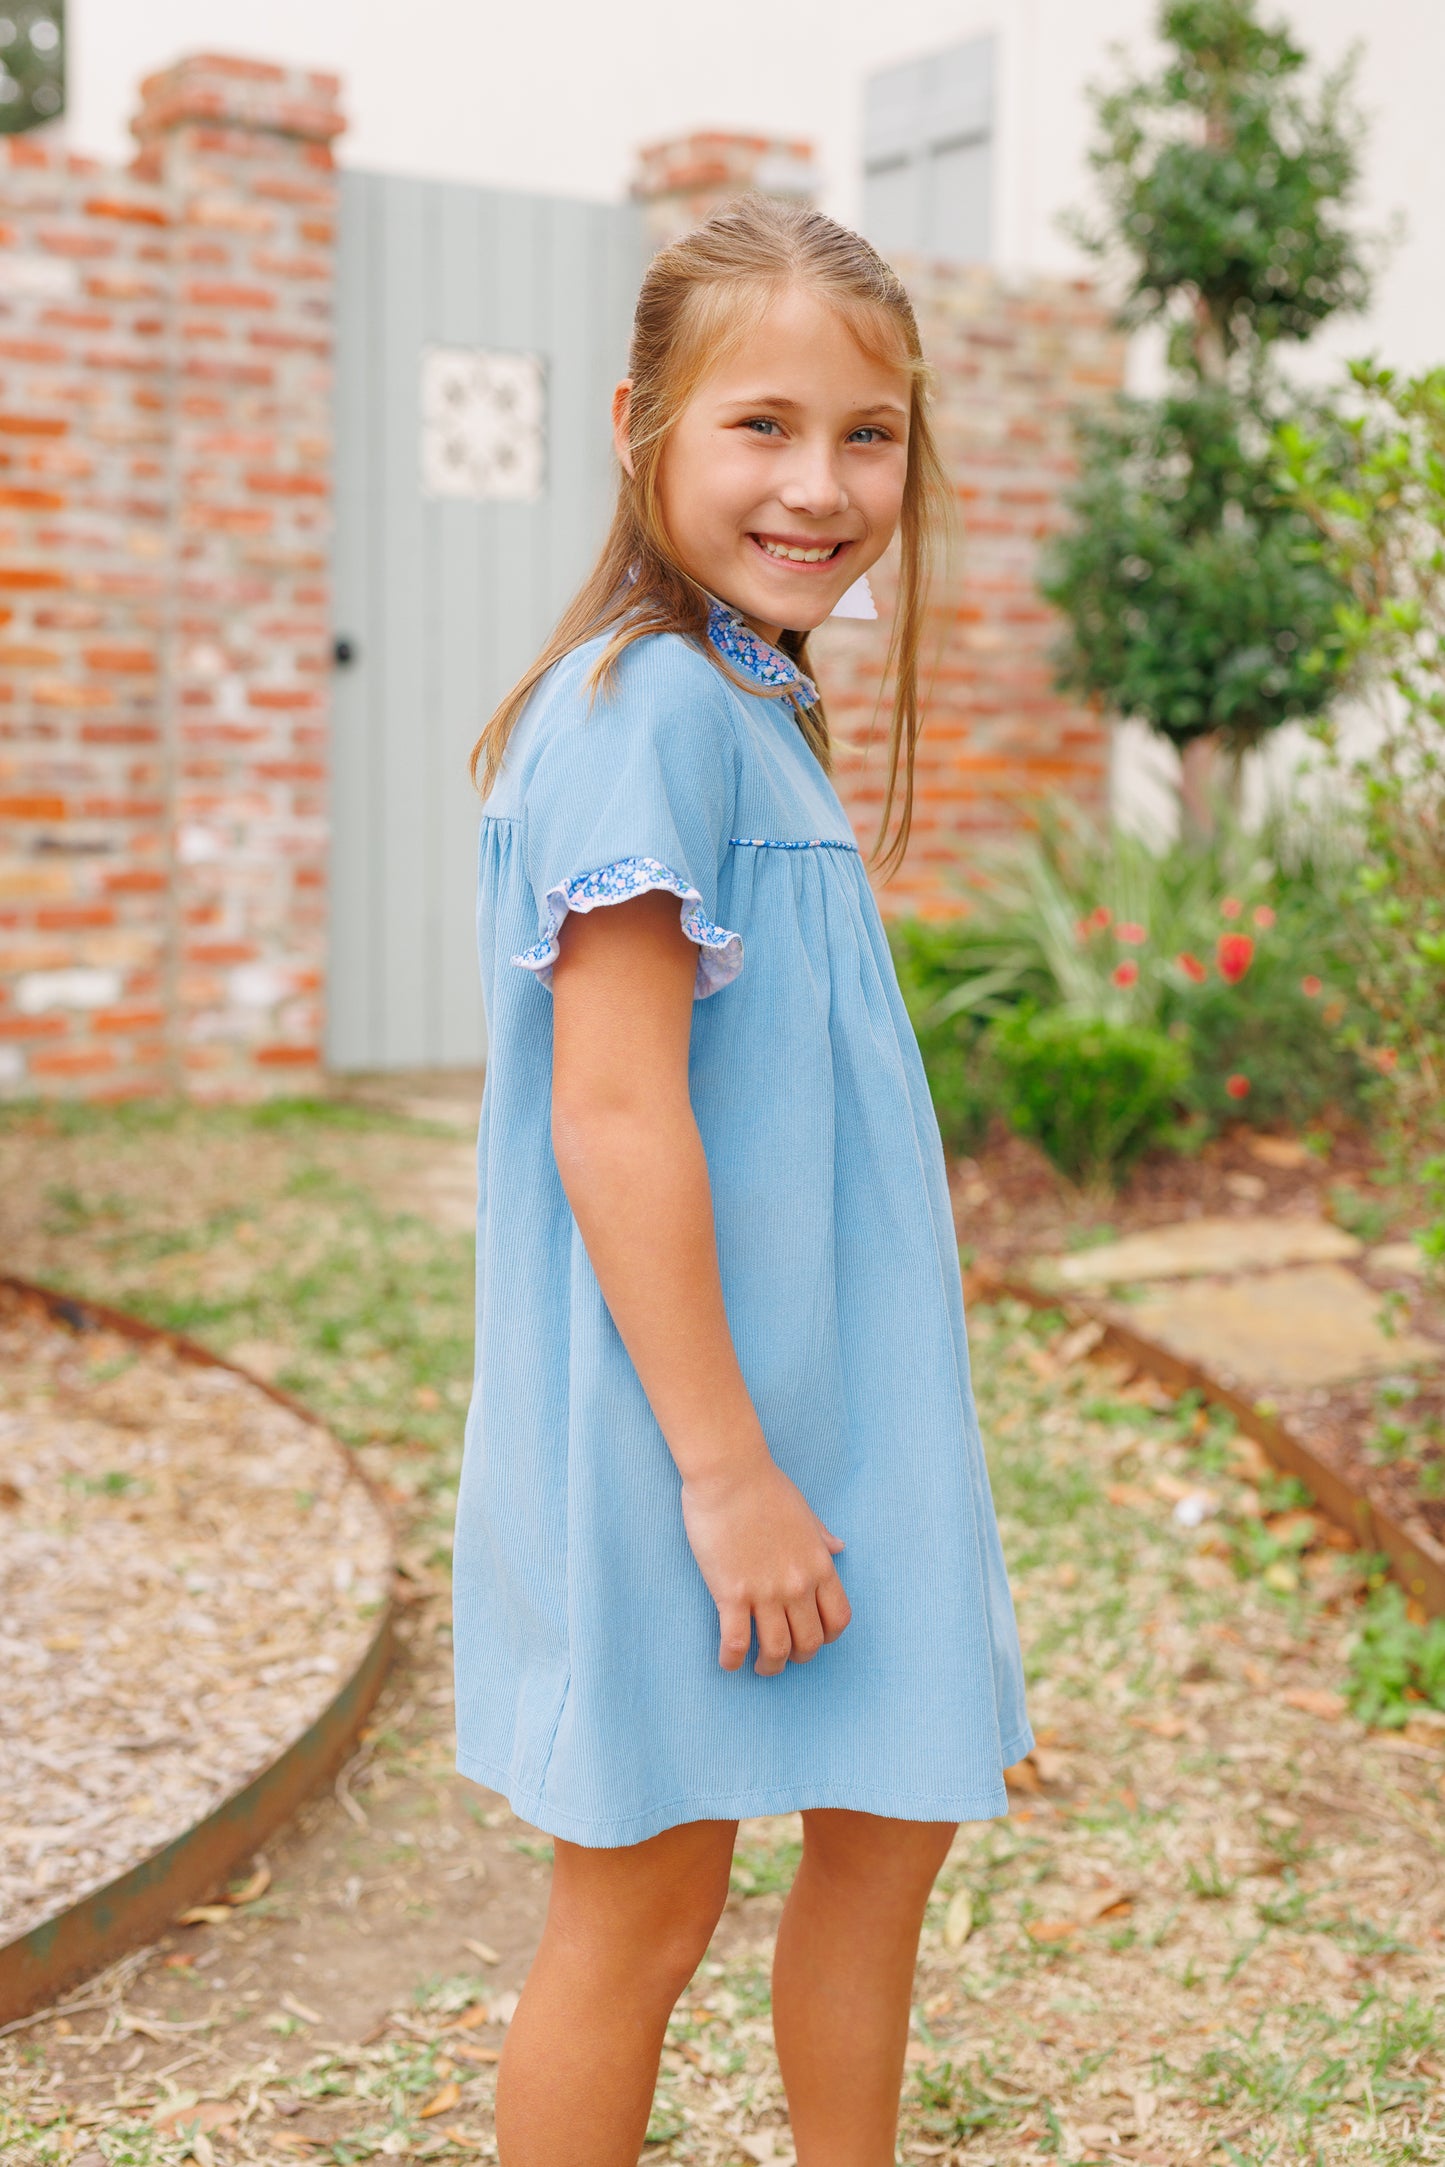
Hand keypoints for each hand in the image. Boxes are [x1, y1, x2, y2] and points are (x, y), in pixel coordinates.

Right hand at [680, 1458, 851, 1675]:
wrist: (730, 1474)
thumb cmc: (765, 1487)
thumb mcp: (805, 1513)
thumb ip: (822, 1537)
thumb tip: (839, 1547)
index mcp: (820, 1565)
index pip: (838, 1619)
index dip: (827, 1637)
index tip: (812, 1638)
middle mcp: (798, 1584)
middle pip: (809, 1642)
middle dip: (799, 1656)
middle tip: (784, 1656)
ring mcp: (766, 1592)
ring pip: (776, 1650)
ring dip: (769, 1666)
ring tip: (759, 1667)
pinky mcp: (732, 1594)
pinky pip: (736, 1641)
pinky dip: (732, 1660)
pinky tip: (728, 1662)